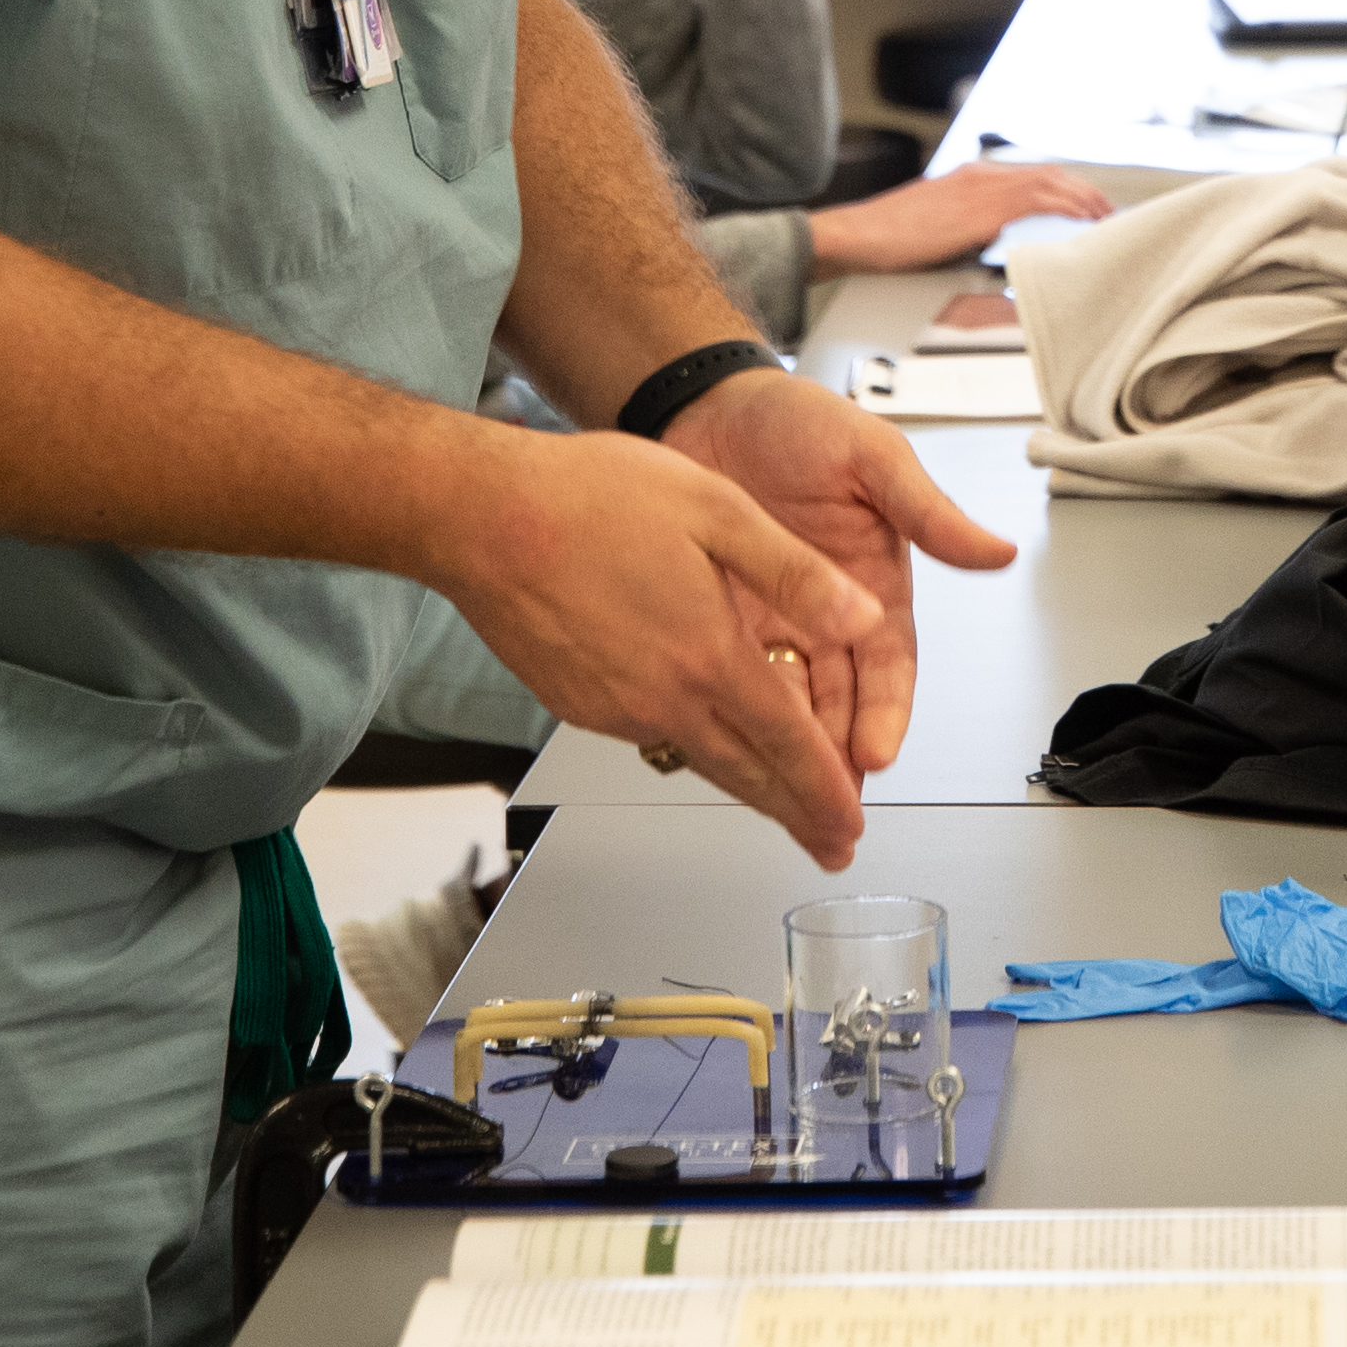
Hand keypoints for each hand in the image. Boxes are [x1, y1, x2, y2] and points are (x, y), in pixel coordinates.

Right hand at [434, 417, 900, 855]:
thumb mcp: (718, 511)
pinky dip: (693, 746)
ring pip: (699, 758)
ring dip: (748, 786)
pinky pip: (652, 736)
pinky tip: (704, 734)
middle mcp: (661, 697)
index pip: (787, 745)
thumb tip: (864, 617)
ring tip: (780, 802)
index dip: (827, 793)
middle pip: (746, 776)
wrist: (482, 518)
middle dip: (797, 816)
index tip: (850, 827)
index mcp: (707, 655)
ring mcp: (615, 708)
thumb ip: (796, 572)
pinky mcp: (578, 703)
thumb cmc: (590, 500)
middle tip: (831, 846)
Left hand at [655, 360, 1015, 791]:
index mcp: (873, 586)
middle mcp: (825, 617)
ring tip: (775, 799)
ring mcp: (767, 624)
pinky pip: (724, 684)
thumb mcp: (873, 457)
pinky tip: (716, 752)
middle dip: (836, 761)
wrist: (708, 403)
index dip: (884, 713)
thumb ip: (928, 513)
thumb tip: (997, 551)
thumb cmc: (798, 421)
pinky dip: (723, 719)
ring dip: (782, 754)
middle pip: (838, 706)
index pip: (889, 667)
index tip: (874, 753)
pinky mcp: (710, 623)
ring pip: (783, 707)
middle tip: (827, 808)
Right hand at [803, 160, 1116, 276]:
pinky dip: (1067, 206)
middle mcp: (979, 176)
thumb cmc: (889, 240)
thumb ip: (972, 231)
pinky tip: (1083, 218)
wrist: (857, 236)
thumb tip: (995, 243)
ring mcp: (980, 188)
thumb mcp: (940, 230)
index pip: (1030, 175)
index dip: (1064, 188)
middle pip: (1048, 173)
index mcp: (970, 178)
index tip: (1086, 205)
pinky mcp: (979, 209)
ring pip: (1049, 181)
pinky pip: (1037, 199)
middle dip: (1082, 190)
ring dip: (1082, 196)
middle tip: (1107, 210)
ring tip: (1104, 215)